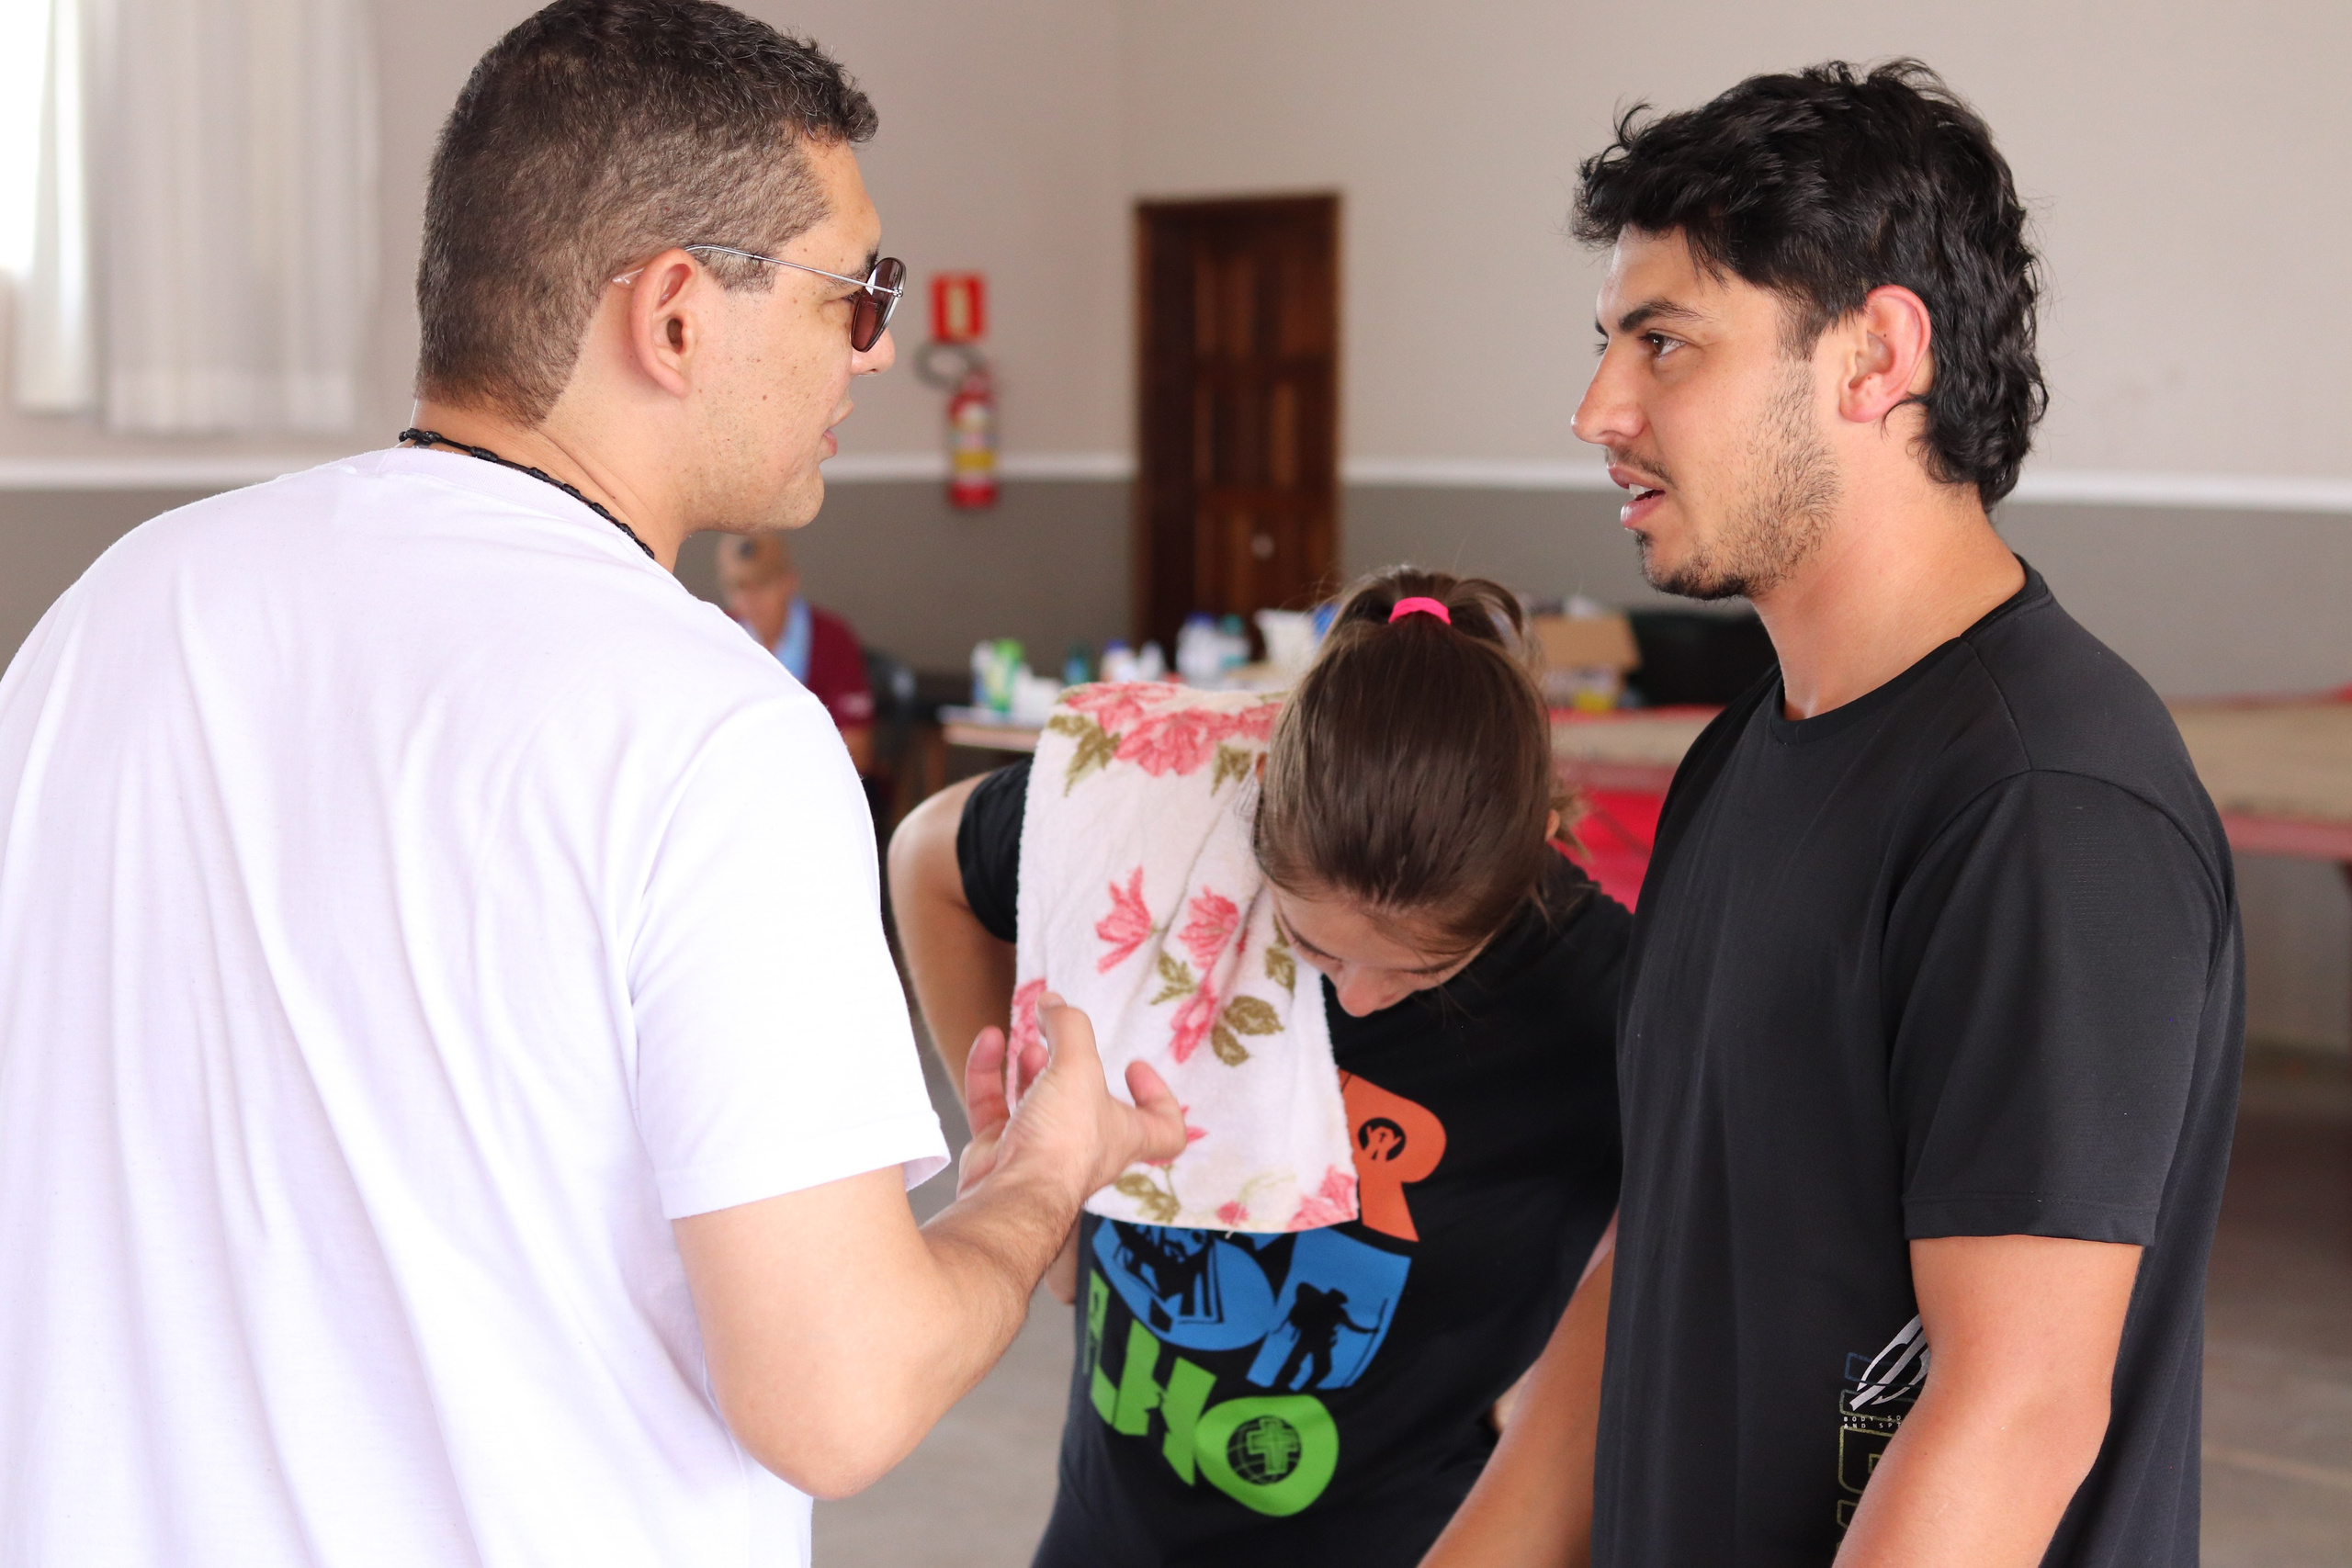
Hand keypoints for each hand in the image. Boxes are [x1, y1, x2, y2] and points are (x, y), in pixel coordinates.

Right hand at [967, 995, 1187, 1205]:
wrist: (1011, 1196)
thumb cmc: (1061, 1141)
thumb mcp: (1079, 1067)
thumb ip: (1070, 1027)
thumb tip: (1053, 1002)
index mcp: (1123, 1135)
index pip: (1165, 1128)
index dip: (1159, 1096)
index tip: (1134, 1065)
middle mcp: (1085, 1146)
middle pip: (1087, 1104)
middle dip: (1073, 1067)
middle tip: (1060, 1035)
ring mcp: (1040, 1152)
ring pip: (1038, 1104)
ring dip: (1033, 1068)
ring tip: (1028, 1041)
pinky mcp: (1000, 1154)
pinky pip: (994, 1107)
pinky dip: (990, 1073)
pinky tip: (989, 1041)